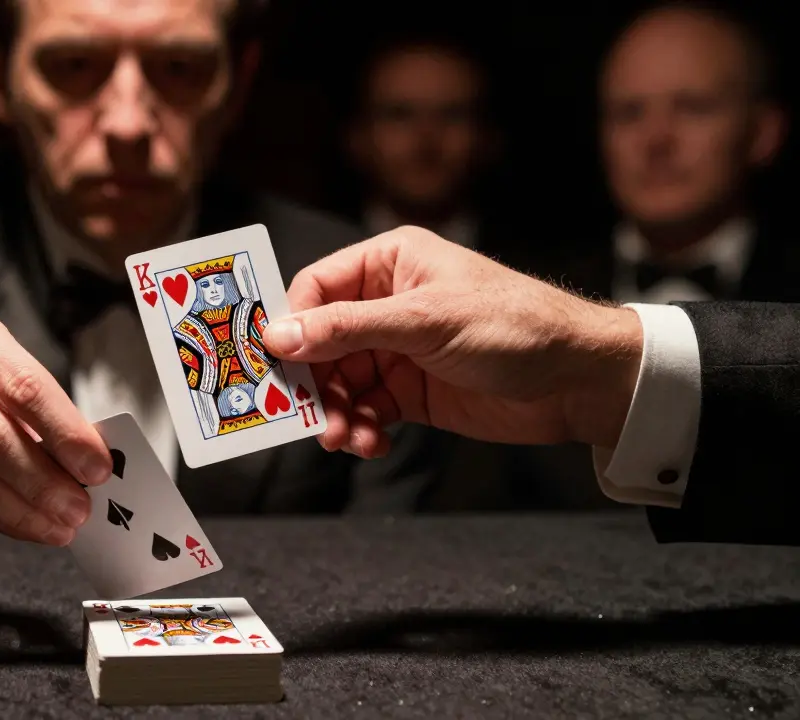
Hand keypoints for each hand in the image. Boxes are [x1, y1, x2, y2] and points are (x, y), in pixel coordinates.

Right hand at [262, 227, 643, 458]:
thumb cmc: (515, 325)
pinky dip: (360, 430)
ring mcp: (396, 350)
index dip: (291, 324)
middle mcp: (386, 304)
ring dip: (333, 413)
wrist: (578, 381)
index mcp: (390, 264)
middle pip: (319, 342)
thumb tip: (280, 334)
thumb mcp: (424, 320)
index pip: (317, 288)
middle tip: (301, 414)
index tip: (272, 361)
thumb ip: (348, 328)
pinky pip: (364, 411)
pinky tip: (370, 443)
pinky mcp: (409, 392)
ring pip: (338, 383)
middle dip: (311, 381)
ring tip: (344, 438)